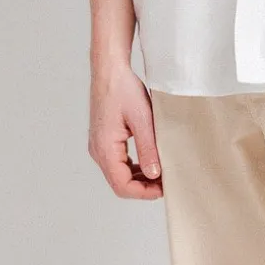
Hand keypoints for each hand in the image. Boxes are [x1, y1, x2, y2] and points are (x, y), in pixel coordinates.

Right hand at [89, 57, 162, 198]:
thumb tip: (155, 175)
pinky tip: (149, 162)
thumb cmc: (123, 89)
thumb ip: (148, 149)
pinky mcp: (104, 141)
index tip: (164, 189)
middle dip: (143, 188)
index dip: (144, 193)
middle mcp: (98, 151)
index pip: (122, 185)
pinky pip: (117, 163)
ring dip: (139, 179)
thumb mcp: (142, 120)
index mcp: (105, 148)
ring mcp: (99, 146)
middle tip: (166, 183)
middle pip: (119, 183)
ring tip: (161, 174)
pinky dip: (133, 168)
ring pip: (118, 175)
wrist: (109, 71)